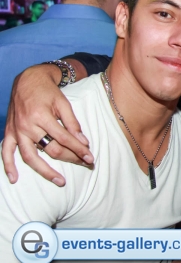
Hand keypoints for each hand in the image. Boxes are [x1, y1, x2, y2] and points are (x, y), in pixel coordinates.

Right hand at [2, 64, 91, 185]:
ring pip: (30, 156)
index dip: (79, 149)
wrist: (28, 81)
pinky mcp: (10, 132)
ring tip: (60, 181)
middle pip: (51, 149)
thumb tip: (83, 141)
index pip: (64, 138)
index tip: (90, 158)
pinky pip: (6, 152)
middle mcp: (27, 125)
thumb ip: (72, 123)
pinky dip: (8, 166)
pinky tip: (14, 179)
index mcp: (42, 116)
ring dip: (45, 171)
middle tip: (85, 165)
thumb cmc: (48, 92)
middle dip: (70, 159)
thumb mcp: (63, 103)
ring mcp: (17, 131)